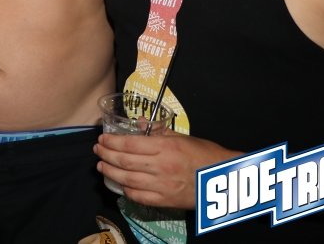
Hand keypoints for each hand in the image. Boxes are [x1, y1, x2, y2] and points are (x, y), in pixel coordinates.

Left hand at [94, 131, 238, 209]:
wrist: (225, 178)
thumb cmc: (205, 154)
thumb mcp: (182, 137)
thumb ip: (158, 131)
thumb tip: (139, 122)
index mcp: (165, 147)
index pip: (130, 144)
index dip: (112, 141)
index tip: (102, 139)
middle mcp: (161, 166)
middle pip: (125, 161)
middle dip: (106, 155)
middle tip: (97, 150)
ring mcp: (163, 185)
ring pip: (128, 180)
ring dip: (111, 173)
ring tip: (101, 166)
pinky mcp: (167, 201)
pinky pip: (140, 197)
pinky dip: (127, 191)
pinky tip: (120, 185)